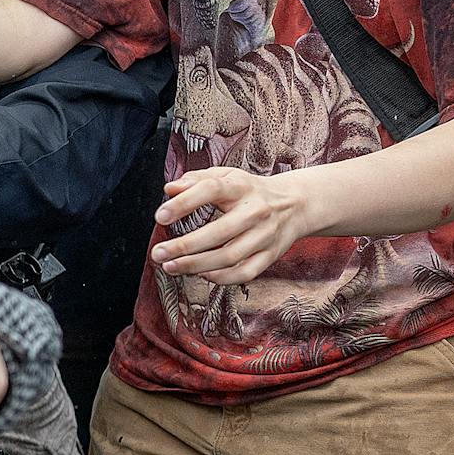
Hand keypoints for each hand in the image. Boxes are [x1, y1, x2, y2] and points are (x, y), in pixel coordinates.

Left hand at [152, 167, 315, 285]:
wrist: (295, 204)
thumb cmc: (248, 191)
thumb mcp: (225, 176)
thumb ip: (195, 180)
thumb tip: (169, 189)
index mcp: (241, 186)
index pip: (211, 190)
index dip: (184, 203)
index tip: (160, 216)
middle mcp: (256, 211)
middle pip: (220, 232)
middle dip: (184, 246)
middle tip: (157, 253)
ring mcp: (265, 235)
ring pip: (230, 257)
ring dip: (196, 265)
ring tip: (170, 267)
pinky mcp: (271, 255)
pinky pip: (244, 272)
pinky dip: (220, 278)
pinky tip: (200, 275)